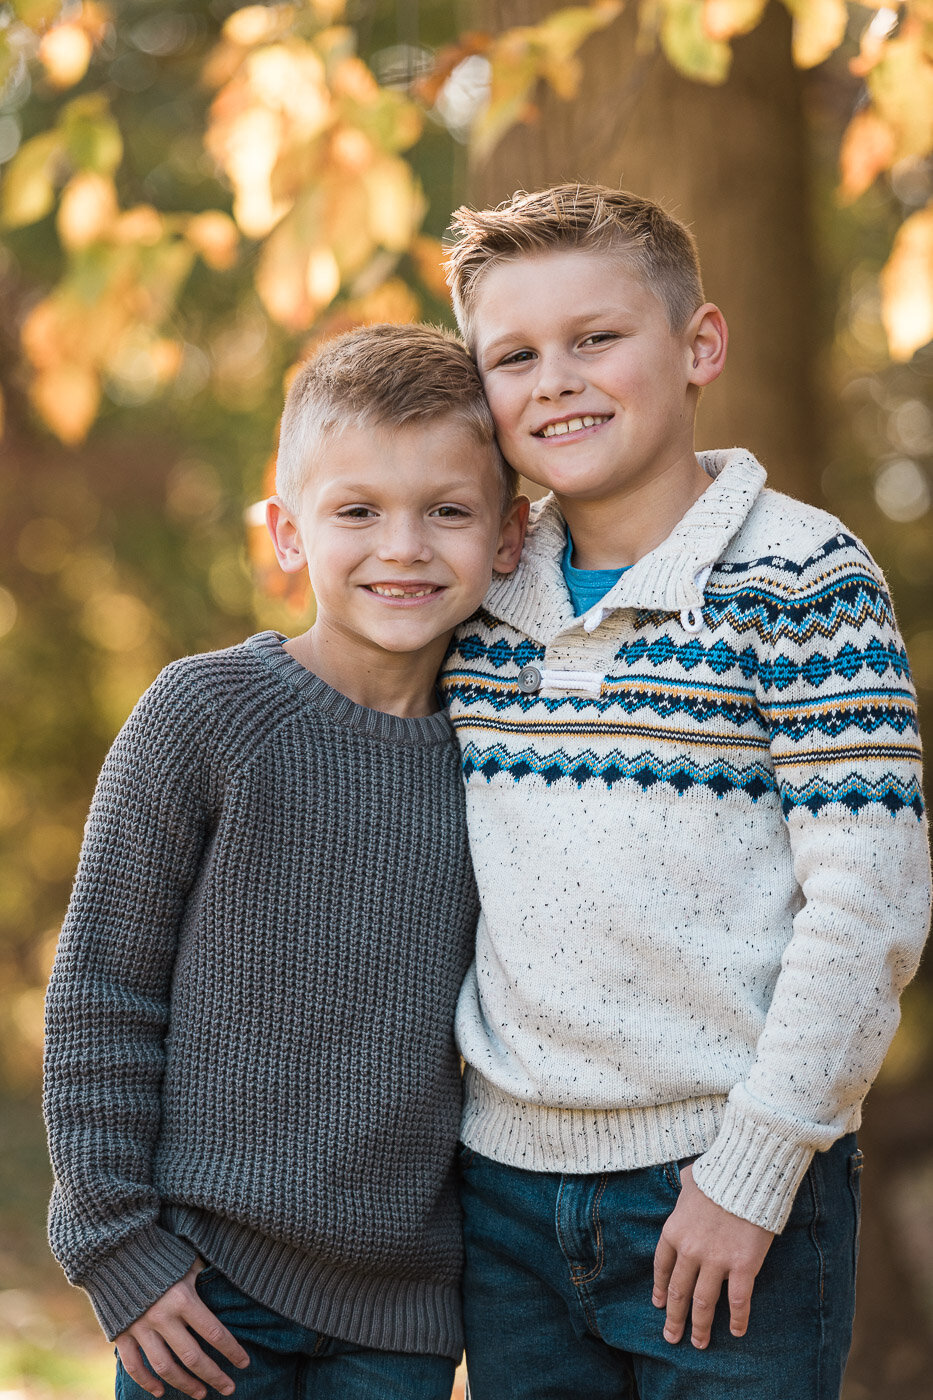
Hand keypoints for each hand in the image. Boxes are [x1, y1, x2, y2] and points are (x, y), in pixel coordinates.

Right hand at [115, 1260, 249, 1398]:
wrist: (116, 1249)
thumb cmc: (160, 1253)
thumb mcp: (187, 1262)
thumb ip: (203, 1279)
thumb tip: (224, 1289)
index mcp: (183, 1298)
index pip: (214, 1332)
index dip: (231, 1351)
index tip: (244, 1363)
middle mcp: (163, 1316)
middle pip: (192, 1357)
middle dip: (213, 1375)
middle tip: (229, 1388)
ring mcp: (140, 1328)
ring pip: (165, 1368)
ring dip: (184, 1384)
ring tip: (201, 1394)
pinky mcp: (121, 1334)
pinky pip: (134, 1366)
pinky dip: (146, 1382)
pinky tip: (160, 1391)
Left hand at [652, 1164, 773, 1349]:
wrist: (745, 1174)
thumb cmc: (718, 1174)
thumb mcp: (690, 1179)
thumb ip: (685, 1187)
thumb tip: (685, 1179)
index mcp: (674, 1231)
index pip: (662, 1267)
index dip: (661, 1288)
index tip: (660, 1304)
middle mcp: (690, 1250)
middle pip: (679, 1291)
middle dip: (674, 1317)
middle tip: (672, 1336)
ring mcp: (715, 1260)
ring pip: (703, 1302)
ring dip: (700, 1326)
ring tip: (699, 1343)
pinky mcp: (742, 1266)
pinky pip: (738, 1301)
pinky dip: (738, 1319)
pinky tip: (738, 1332)